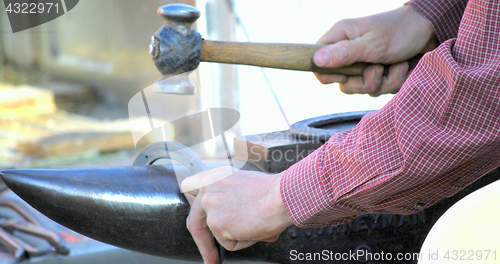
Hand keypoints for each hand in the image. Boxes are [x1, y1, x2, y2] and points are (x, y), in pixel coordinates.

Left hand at [181, 167, 292, 263]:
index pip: (194, 196)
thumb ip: (230, 197)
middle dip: (203, 242)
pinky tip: (254, 227)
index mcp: (215, 176)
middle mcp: (208, 187)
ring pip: (216, 234)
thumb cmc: (274, 191)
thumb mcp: (245, 187)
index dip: (198, 215)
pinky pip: (228, 244)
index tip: (202, 229)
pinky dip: (243, 241)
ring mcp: (210, 204)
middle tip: (210, 258)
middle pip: (195, 220)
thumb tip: (230, 218)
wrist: (283, 195)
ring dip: (235, 236)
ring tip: (254, 224)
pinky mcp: (216, 222)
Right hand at [313, 5, 435, 95]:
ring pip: (363, 88)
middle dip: (364, 82)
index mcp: (340, 38)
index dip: (329, 75)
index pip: (318, 64)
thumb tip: (316, 61)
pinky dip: (394, 81)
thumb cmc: (400, 31)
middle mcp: (349, 52)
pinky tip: (403, 67)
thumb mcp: (371, 44)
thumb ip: (343, 53)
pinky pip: (380, 89)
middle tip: (377, 69)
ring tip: (396, 65)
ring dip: (384, 81)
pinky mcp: (380, 72)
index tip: (347, 75)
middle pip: (343, 84)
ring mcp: (364, 64)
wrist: (431, 30)